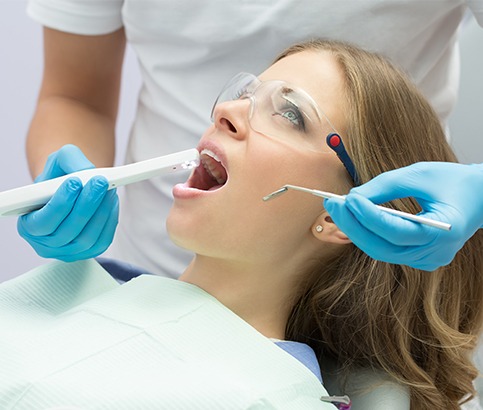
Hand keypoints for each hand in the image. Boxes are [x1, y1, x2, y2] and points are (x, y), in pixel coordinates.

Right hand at [17, 145, 118, 261]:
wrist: (72, 189)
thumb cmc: (60, 177)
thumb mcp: (59, 162)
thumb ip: (69, 161)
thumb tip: (87, 172)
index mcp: (29, 225)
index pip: (43, 222)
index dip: (60, 204)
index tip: (75, 182)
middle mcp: (46, 244)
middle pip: (68, 231)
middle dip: (87, 205)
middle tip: (100, 182)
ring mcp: (68, 252)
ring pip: (87, 238)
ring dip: (101, 212)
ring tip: (109, 189)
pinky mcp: (88, 252)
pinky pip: (102, 241)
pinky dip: (109, 220)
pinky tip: (111, 202)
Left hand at [324, 162, 482, 270]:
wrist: (480, 197)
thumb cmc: (453, 181)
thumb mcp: (419, 174)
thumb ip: (385, 186)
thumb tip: (353, 197)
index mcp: (443, 232)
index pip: (396, 231)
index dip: (368, 216)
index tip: (347, 199)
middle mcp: (434, 253)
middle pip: (382, 247)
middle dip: (353, 225)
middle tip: (332, 204)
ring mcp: (427, 260)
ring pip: (381, 250)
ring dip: (356, 230)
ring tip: (338, 208)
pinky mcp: (419, 258)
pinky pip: (387, 248)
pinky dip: (369, 233)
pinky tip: (355, 217)